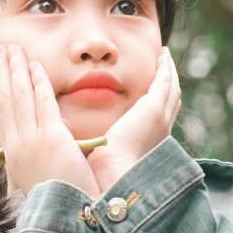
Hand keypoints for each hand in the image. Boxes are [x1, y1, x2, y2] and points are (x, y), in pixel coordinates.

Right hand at [0, 44, 100, 197]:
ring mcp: (31, 142)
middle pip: (4, 101)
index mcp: (13, 156)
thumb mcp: (44, 174)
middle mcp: (16, 146)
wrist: (65, 219)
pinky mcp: (51, 139)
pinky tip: (35, 65)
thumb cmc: (60, 201)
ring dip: (15, 69)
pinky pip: (42, 103)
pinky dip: (38, 82)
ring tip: (12, 48)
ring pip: (19, 97)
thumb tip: (61, 134)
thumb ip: (47, 152)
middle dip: (1, 72)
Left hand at [87, 47, 180, 190]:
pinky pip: (164, 82)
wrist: (110, 177)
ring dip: (168, 71)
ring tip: (165, 56)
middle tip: (165, 67)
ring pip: (170, 89)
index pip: (157, 119)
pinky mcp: (154, 108)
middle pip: (170, 102)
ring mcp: (159, 118)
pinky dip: (165, 68)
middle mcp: (158, 131)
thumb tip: (62, 123)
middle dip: (168, 84)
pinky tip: (162, 54)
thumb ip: (81, 135)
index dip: (158, 103)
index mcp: (147, 144)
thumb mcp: (91, 150)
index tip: (153, 91)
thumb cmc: (98, 173)